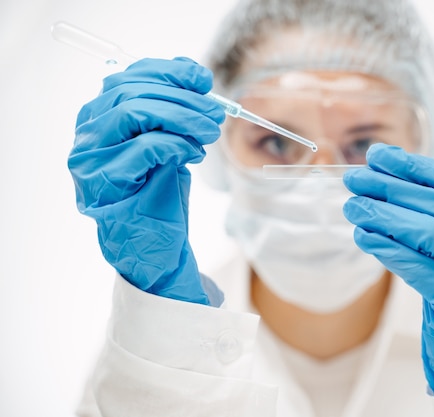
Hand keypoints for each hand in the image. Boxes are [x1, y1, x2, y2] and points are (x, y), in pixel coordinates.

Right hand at [69, 57, 224, 304]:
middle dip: (182, 97)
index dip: (168, 72)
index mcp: (99, 119)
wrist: (154, 247)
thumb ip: (170, 112)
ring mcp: (90, 158)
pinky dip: (176, 144)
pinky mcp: (104, 182)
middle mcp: (88, 134)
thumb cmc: (158, 195)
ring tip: (209, 132)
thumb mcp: (168, 144)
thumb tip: (193, 73)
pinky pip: (144, 147)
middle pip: (131, 92)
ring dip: (182, 117)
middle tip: (214, 113)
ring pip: (134, 112)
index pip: (128, 78)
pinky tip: (193, 154)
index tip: (202, 79)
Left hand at [343, 143, 433, 398]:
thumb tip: (380, 160)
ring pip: (426, 234)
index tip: (376, 155)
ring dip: (384, 217)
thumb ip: (427, 199)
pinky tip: (364, 237)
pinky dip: (387, 250)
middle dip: (389, 189)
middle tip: (353, 180)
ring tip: (353, 207)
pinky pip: (418, 267)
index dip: (411, 166)